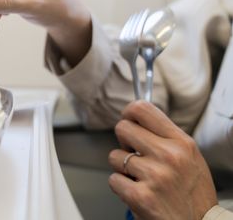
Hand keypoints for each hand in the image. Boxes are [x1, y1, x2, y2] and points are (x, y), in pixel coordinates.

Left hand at [108, 101, 217, 219]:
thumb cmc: (193, 194)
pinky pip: (113, 180)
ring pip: (114, 156)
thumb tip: (136, 120)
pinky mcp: (140, 196)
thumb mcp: (190, 157)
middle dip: (124, 142)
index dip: (128, 113)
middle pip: (122, 128)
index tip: (128, 121)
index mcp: (181, 143)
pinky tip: (138, 192)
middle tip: (135, 155)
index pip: (142, 109)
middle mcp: (169, 156)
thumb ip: (165, 137)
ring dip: (123, 168)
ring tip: (142, 179)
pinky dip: (121, 187)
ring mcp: (154, 176)